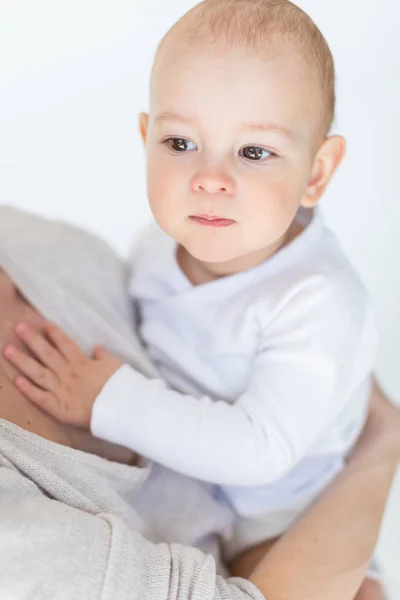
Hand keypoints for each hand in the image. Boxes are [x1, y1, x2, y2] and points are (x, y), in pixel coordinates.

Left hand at [3, 322, 123, 427]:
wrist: (122, 407)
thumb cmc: (122, 385)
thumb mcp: (115, 364)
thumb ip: (104, 356)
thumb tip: (96, 348)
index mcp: (82, 363)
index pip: (66, 344)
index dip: (55, 334)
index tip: (44, 324)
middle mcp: (69, 373)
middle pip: (47, 354)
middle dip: (32, 339)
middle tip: (18, 327)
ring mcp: (62, 390)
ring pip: (39, 373)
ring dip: (23, 361)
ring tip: (8, 350)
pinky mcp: (59, 408)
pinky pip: (41, 398)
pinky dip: (29, 390)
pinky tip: (16, 381)